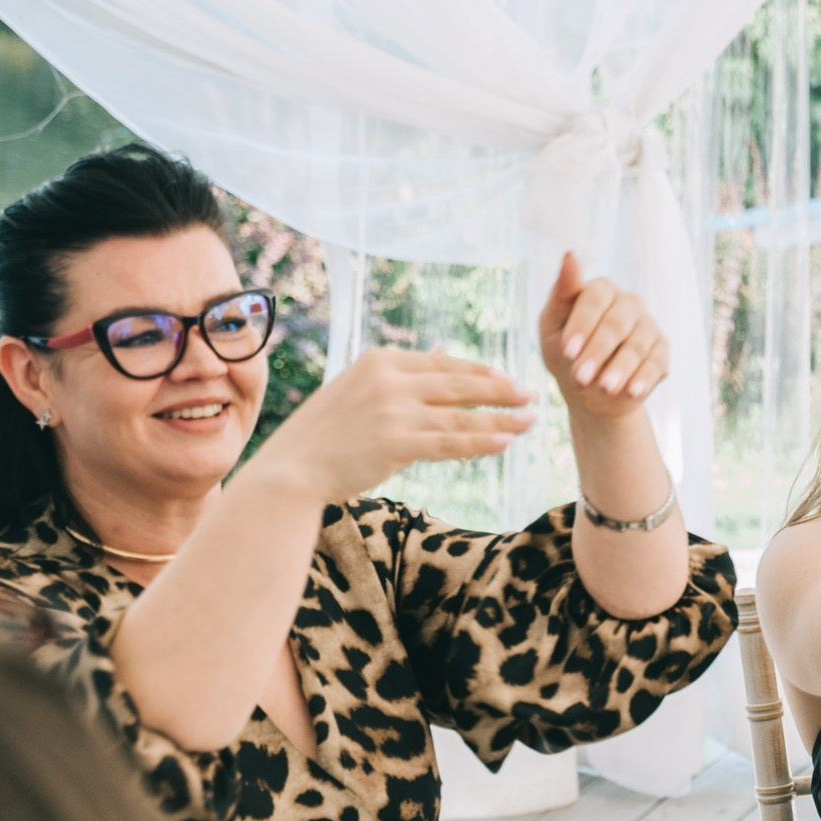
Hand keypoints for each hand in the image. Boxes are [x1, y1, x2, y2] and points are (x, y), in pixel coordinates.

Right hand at [247, 347, 533, 503]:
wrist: (292, 468)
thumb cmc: (326, 434)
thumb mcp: (361, 389)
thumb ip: (403, 373)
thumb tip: (443, 352)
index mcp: (380, 361)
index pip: (443, 363)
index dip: (480, 372)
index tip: (507, 379)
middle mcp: (389, 379)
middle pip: (458, 383)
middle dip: (499, 390)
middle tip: (528, 395)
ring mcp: (392, 410)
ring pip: (460, 415)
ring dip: (499, 418)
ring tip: (528, 422)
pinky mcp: (395, 442)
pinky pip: (449, 442)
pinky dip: (480, 442)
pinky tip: (505, 442)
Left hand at [540, 252, 669, 418]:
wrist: (589, 393)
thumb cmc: (566, 354)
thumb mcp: (552, 327)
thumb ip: (561, 292)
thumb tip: (570, 255)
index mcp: (600, 290)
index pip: (595, 297)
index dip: (582, 324)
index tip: (568, 351)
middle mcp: (628, 303)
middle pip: (617, 322)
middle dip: (598, 351)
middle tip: (581, 376)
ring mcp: (647, 326)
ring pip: (637, 344)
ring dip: (620, 367)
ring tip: (605, 389)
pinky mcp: (661, 350)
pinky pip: (657, 362)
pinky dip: (644, 377)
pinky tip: (632, 391)